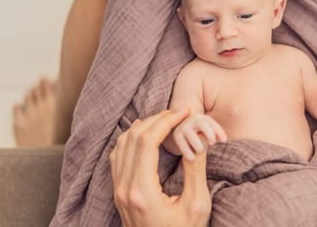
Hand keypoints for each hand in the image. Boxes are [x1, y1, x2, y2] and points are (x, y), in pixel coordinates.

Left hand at [110, 108, 211, 226]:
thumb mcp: (196, 205)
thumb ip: (195, 169)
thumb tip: (198, 139)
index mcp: (142, 191)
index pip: (147, 141)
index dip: (166, 120)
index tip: (185, 111)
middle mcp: (124, 189)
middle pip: (133, 138)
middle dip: (157, 119)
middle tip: (179, 113)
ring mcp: (118, 191)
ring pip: (122, 144)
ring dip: (144, 126)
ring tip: (167, 120)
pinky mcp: (119, 193)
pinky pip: (118, 156)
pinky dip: (132, 139)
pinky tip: (146, 135)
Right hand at [168, 113, 226, 161]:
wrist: (186, 136)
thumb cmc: (202, 136)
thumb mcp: (209, 133)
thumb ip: (217, 134)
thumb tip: (223, 138)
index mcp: (201, 117)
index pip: (211, 122)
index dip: (218, 131)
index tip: (224, 140)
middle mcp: (192, 119)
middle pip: (202, 124)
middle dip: (209, 133)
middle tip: (213, 143)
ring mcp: (183, 127)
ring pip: (190, 134)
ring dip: (197, 143)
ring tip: (201, 150)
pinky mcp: (177, 135)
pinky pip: (182, 143)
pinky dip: (187, 152)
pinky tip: (192, 159)